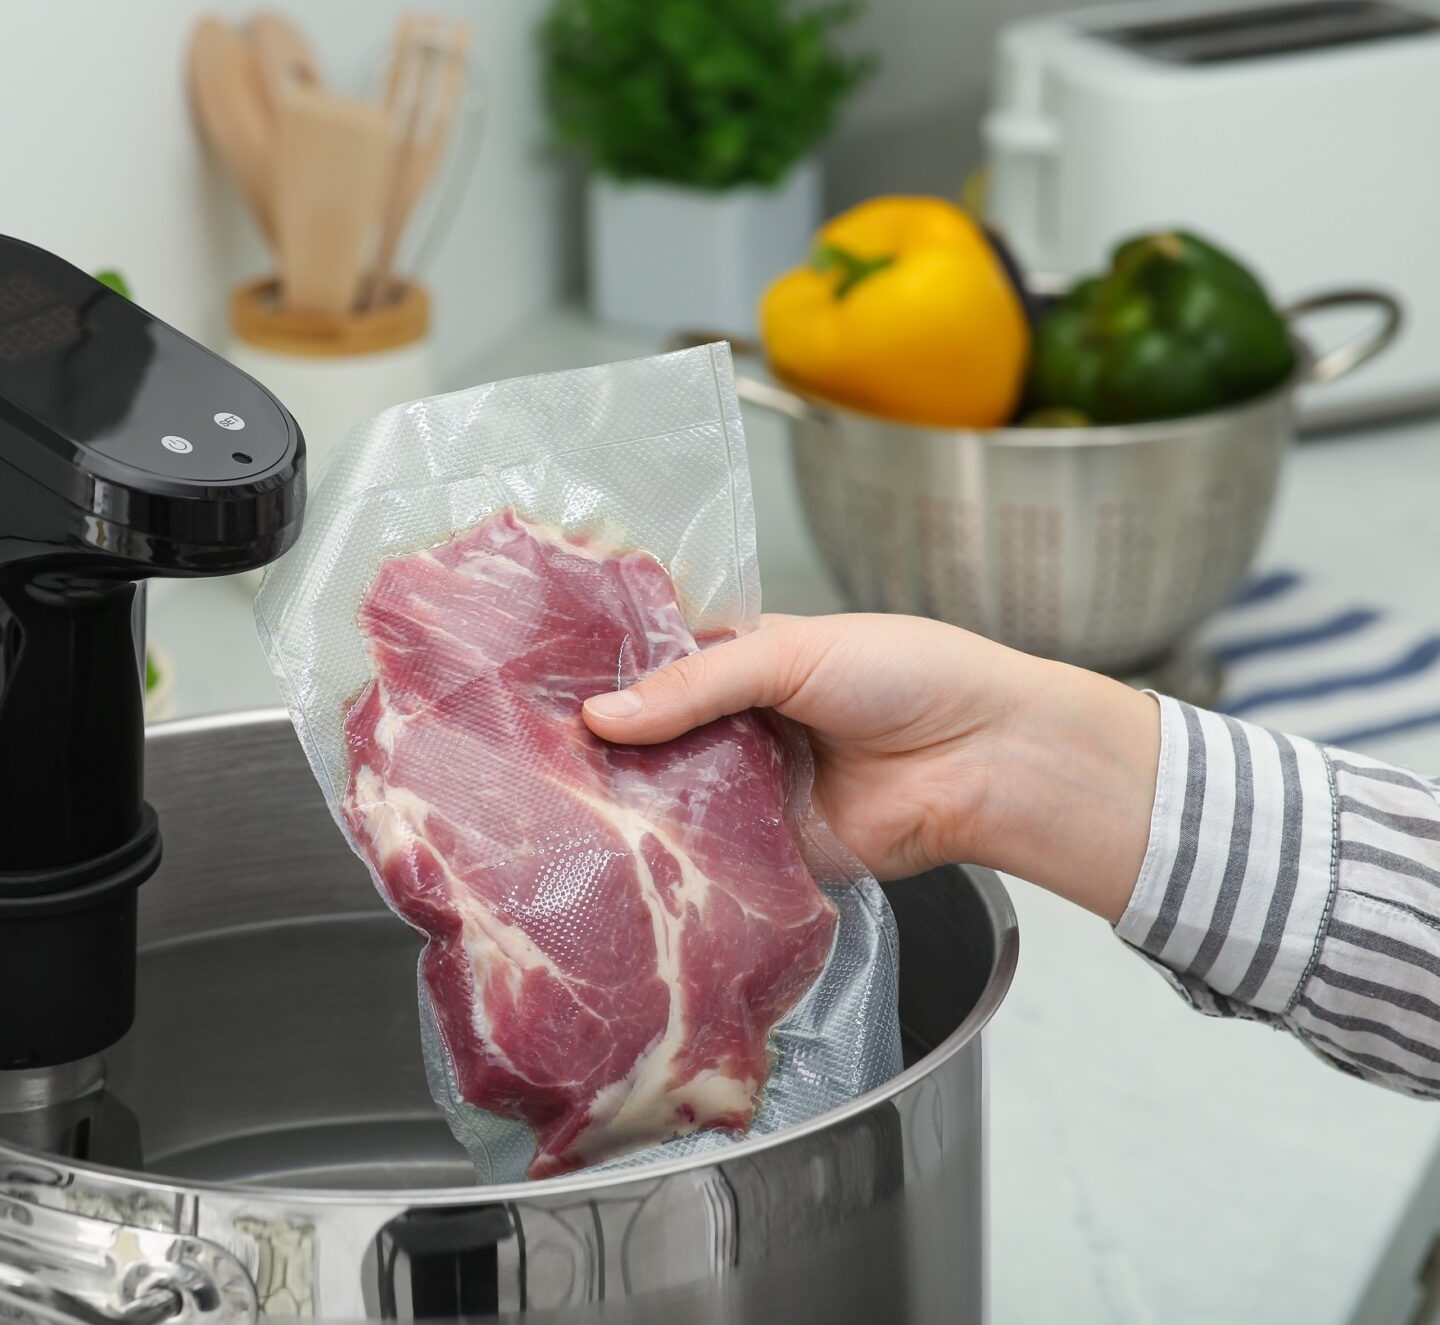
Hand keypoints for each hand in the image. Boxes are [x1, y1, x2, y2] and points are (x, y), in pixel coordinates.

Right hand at [581, 613, 1158, 921]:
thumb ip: (696, 683)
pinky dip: (667, 861)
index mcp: (740, 660)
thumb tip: (600, 716)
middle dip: (598, 747)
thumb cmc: (911, 676)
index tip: (531, 682)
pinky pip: (703, 860)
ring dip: (623, 804)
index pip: (652, 666)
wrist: (988, 760)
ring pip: (664, 800)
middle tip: (524, 752)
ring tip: (547, 804)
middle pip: (647, 738)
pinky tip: (612, 855)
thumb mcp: (792, 652)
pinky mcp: (764, 855)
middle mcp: (735, 727)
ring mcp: (746, 793)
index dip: (600, 674)